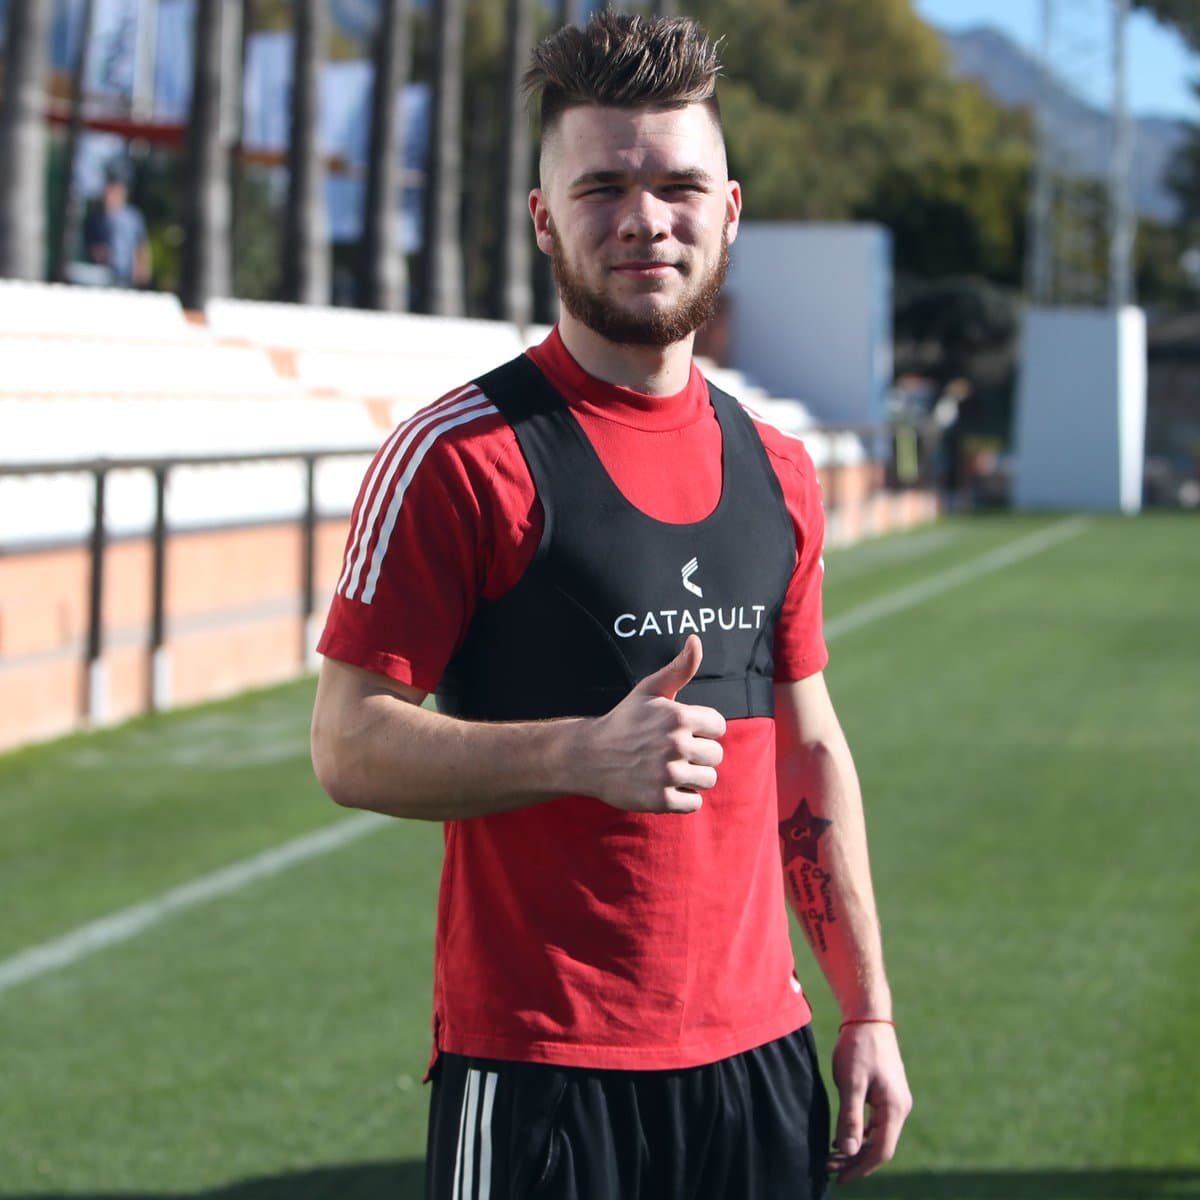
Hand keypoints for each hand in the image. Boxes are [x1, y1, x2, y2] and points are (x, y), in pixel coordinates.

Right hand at [582, 635, 724, 813]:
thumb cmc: (625, 720)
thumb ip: (679, 668)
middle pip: (716, 755)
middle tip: (674, 752)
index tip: (682, 730)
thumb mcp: (649, 690)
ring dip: (694, 776)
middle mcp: (675, 745)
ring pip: (708, 779)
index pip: (719, 727)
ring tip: (670, 769)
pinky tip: (665, 785)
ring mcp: (667, 774)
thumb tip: (696, 639)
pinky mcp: (660, 800)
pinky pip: (694, 802)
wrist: (589, 757)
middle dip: (699, 754)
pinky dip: (684, 798)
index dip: (703, 729)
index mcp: (677, 716)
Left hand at [827, 1022, 911, 1182]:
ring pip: (878, 1136)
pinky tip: (844, 1139)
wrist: (869, 1016)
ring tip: (832, 1158)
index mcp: (895, 1107)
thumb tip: (849, 1152)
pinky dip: (861, 1135)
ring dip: (857, 1149)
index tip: (839, 1177)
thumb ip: (851, 1117)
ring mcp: (895, 1101)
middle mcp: (900, 1107)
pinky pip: (876, 1124)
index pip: (882, 1151)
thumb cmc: (859, 1046)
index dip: (861, 1168)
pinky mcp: (887, 1094)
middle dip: (856, 1162)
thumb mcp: (851, 1082)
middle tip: (829, 1169)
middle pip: (881, 1147)